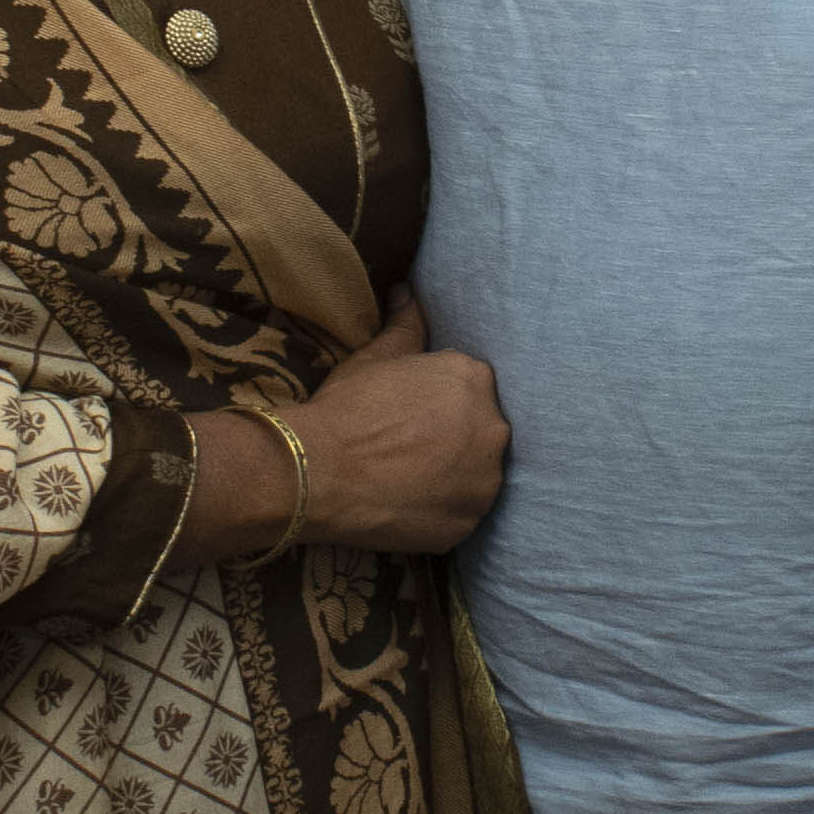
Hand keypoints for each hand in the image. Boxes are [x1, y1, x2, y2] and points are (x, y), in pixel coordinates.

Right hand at [285, 291, 507, 552]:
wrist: (320, 470)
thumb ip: (406, 324)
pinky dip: (442, 510)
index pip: (472, 389)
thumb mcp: (376, 356)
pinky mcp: (469, 523)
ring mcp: (485, 482)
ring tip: (411, 479)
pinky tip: (410, 504)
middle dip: (454, 438)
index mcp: (474, 380)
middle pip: (482, 432)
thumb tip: (407, 290)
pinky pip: (463, 513)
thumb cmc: (347, 407)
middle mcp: (493, 429)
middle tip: (411, 448)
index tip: (414, 415)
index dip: (441, 403)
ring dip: (454, 476)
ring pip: (478, 475)